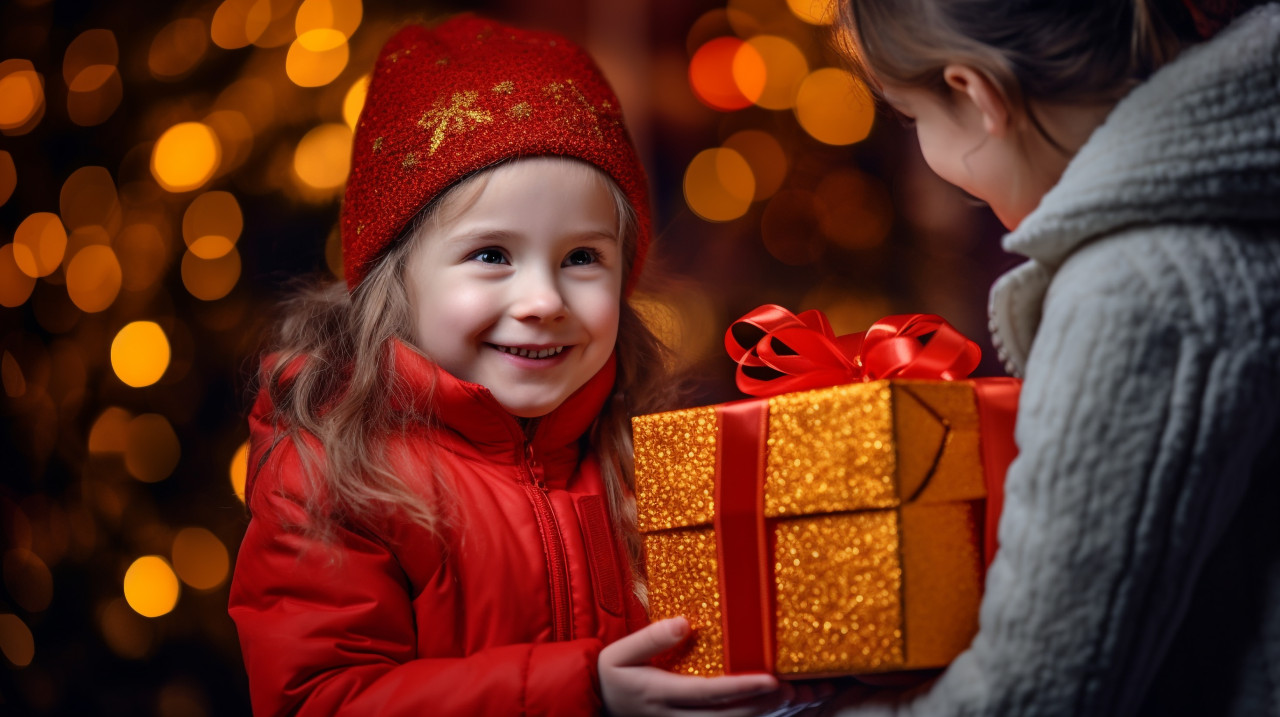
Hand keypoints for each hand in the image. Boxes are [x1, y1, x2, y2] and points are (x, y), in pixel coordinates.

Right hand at [600, 617, 795, 715]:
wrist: (595, 706)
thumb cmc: (610, 676)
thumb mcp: (619, 653)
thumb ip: (651, 638)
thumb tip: (684, 622)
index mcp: (662, 694)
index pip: (710, 693)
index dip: (744, 688)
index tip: (774, 680)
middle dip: (771, 706)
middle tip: (803, 688)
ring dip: (774, 715)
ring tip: (808, 697)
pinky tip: (786, 709)